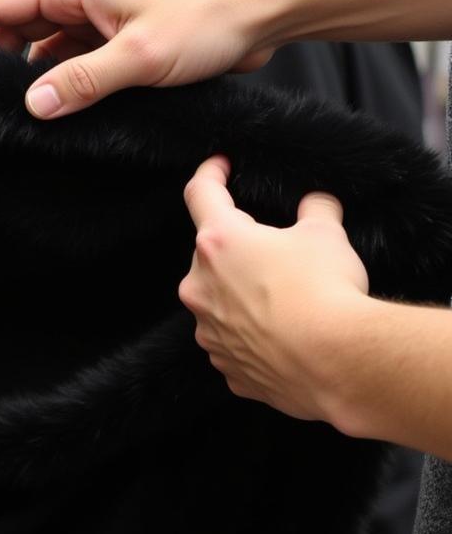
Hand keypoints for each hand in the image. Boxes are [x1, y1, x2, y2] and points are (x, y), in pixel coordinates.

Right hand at [0, 0, 276, 118]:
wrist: (261, 5)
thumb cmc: (206, 15)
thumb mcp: (138, 57)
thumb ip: (80, 82)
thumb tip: (30, 105)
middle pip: (13, 25)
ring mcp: (98, 13)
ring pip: (41, 44)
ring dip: (24, 72)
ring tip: (1, 106)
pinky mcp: (117, 34)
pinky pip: (71, 56)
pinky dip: (56, 78)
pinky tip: (51, 105)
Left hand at [178, 156, 369, 423]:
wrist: (335, 361)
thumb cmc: (325, 291)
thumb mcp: (326, 235)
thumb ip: (315, 211)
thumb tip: (315, 205)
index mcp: (218, 242)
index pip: (201, 193)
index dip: (210, 174)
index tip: (219, 167)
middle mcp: (199, 286)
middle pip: (211, 255)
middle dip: (240, 251)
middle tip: (279, 255)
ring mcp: (208, 331)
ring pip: (219, 302)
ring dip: (244, 296)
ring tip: (287, 302)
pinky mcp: (225, 365)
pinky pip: (235, 343)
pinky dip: (254, 336)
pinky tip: (284, 337)